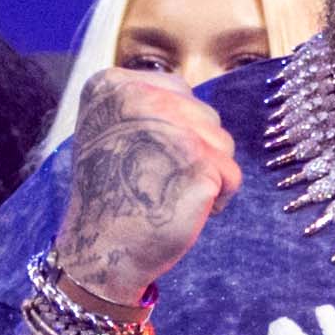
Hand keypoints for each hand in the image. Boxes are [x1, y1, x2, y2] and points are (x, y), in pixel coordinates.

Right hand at [52, 68, 243, 299]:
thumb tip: (192, 101)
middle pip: (204, 114)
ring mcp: (170, 129)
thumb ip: (147, 104)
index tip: (144, 156)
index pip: (177, 90)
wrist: (103, 248)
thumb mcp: (113, 130)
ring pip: (223, 142)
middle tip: (158, 180)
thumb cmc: (112, 194)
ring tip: (170, 192)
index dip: (175, 128)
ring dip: (208, 173)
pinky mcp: (198, 162)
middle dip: (194, 151)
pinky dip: (218, 197)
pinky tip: (185, 208)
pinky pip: (232, 174)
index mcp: (113, 86)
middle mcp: (140, 98)